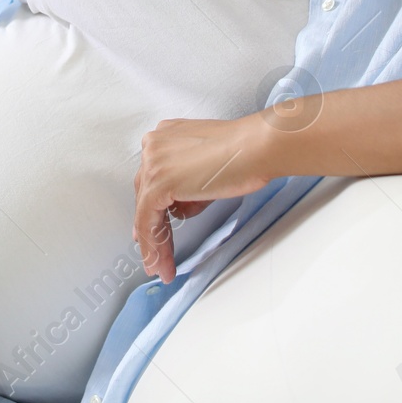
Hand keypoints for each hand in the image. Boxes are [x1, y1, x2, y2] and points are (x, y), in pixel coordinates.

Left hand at [132, 116, 276, 284]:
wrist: (255, 148)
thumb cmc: (244, 154)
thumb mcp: (206, 164)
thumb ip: (187, 180)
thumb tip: (178, 206)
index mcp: (165, 135)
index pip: (154, 179)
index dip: (156, 209)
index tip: (158, 229)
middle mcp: (153, 145)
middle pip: (146, 195)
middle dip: (156, 229)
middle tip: (160, 254)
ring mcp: (153, 163)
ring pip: (145, 212)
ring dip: (155, 244)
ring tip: (162, 267)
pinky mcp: (158, 183)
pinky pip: (148, 222)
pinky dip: (153, 246)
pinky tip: (160, 263)